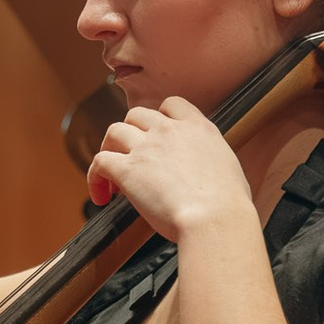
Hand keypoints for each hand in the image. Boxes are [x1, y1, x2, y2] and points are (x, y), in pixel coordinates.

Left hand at [85, 96, 252, 241]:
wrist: (214, 219)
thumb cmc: (228, 205)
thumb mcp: (227, 167)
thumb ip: (208, 159)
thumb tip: (201, 171)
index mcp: (198, 128)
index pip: (171, 104)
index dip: (159, 117)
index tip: (156, 135)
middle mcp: (169, 131)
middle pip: (136, 115)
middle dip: (130, 133)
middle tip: (131, 156)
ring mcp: (145, 147)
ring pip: (114, 132)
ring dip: (110, 149)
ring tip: (111, 174)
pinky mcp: (127, 169)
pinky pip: (99, 161)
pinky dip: (95, 177)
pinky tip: (101, 195)